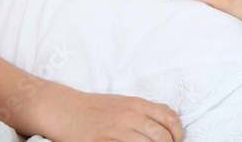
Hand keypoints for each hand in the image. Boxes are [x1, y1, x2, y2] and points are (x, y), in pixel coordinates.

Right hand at [51, 90, 183, 141]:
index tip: (176, 141)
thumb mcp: (122, 103)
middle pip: (161, 138)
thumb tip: (165, 126)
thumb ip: (142, 113)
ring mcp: (116, 131)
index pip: (169, 118)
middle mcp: (129, 116)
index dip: (178, 133)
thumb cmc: (93, 108)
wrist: (63, 109)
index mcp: (136, 104)